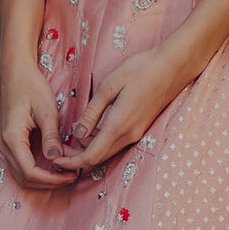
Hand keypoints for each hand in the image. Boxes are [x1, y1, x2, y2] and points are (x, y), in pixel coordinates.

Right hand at [0, 56, 77, 188]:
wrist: (15, 71)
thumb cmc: (31, 85)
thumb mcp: (46, 110)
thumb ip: (51, 136)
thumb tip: (57, 159)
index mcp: (11, 137)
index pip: (30, 172)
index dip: (52, 179)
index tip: (71, 175)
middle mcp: (2, 144)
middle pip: (24, 178)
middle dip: (48, 182)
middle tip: (71, 176)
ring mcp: (2, 143)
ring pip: (21, 173)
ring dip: (42, 177)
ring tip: (64, 171)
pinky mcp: (7, 140)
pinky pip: (20, 163)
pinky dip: (36, 168)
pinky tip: (53, 162)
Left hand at [53, 45, 190, 173]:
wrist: (173, 67)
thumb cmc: (140, 70)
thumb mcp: (109, 86)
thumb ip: (92, 113)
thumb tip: (77, 135)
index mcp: (118, 126)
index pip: (91, 156)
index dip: (71, 162)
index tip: (55, 160)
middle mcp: (129, 135)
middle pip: (99, 158)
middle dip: (77, 159)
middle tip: (58, 151)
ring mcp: (136, 133)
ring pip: (108, 152)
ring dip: (89, 150)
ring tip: (70, 140)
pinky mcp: (140, 128)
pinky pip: (116, 143)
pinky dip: (100, 143)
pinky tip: (90, 131)